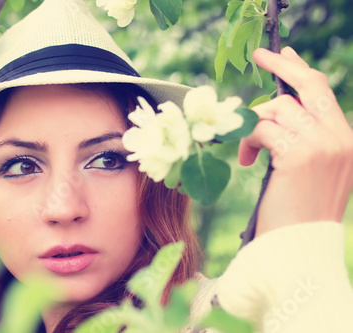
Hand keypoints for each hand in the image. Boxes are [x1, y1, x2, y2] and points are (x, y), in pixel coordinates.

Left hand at [239, 47, 352, 236]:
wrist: (297, 247)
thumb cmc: (297, 213)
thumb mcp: (311, 171)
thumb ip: (304, 140)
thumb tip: (280, 112)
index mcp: (346, 141)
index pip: (324, 94)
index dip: (301, 71)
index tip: (285, 56)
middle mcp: (340, 139)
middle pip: (308, 86)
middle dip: (283, 66)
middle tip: (261, 57)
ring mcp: (322, 144)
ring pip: (277, 108)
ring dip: (254, 124)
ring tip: (249, 152)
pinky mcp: (298, 154)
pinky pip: (261, 128)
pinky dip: (248, 140)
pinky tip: (248, 161)